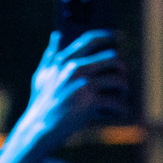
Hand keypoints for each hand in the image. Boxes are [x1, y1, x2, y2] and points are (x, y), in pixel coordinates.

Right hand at [12, 29, 129, 150]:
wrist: (38, 129)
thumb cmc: (41, 102)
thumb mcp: (42, 75)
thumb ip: (50, 54)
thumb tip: (56, 34)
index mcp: (65, 60)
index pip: (90, 39)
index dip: (108, 35)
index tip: (121, 36)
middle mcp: (75, 68)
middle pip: (113, 57)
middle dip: (123, 68)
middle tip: (123, 78)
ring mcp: (83, 85)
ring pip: (119, 79)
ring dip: (125, 89)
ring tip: (123, 96)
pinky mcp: (89, 103)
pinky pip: (116, 102)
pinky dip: (122, 107)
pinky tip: (121, 111)